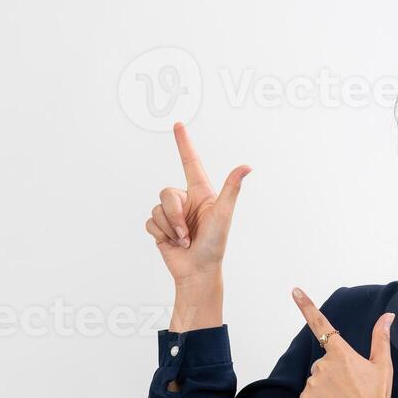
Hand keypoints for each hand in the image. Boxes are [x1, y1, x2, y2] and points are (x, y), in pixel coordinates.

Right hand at [144, 121, 251, 284]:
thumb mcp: (223, 214)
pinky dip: (160, 234)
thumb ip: (230, 189)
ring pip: (157, 208)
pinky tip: (172, 244)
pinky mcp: (161, 227)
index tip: (178, 125)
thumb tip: (246, 166)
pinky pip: (150, 221)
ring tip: (183, 241)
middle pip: (167, 192)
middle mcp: (186, 201)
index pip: (191, 162)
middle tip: (187, 233)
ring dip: (169, 228)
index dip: (184, 143)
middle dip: (174, 215)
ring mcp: (173, 214)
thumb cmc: (214, 245)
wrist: (197, 271)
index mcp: (202, 193)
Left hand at [291, 288, 397, 397]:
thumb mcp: (382, 366)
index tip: (294, 290)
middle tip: (351, 389)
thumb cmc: (378, 397)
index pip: (321, 324)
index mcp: (341, 353)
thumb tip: (388, 316)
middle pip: (323, 364)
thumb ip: (381, 338)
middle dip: (333, 374)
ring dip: (326, 389)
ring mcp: (313, 383)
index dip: (306, 306)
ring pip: (316, 381)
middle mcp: (323, 365)